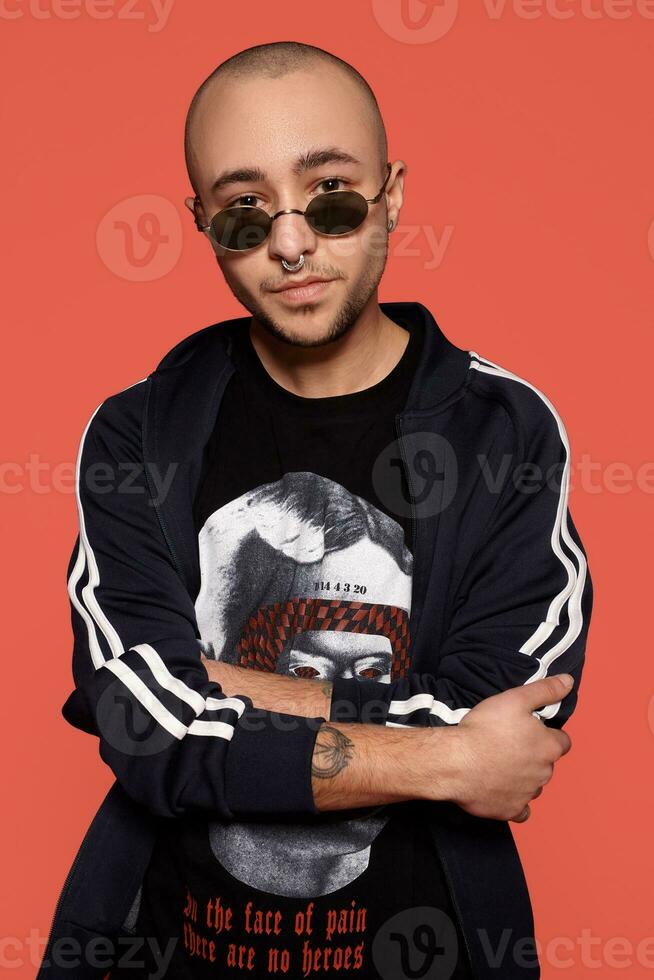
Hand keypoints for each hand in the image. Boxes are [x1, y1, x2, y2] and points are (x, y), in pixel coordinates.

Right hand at [443, 674, 572, 822]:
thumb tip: (568, 681)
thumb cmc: (484, 729)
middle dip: (533, 756)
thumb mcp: (515, 699)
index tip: (528, 731)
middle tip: (508, 744)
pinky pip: (520, 809)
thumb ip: (545, 690)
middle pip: (546, 763)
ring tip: (499, 764)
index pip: (562, 742)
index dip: (547, 735)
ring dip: (523, 777)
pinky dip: (514, 801)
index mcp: (549, 747)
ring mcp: (528, 794)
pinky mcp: (511, 811)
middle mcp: (544, 773)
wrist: (456, 762)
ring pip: (533, 785)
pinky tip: (500, 789)